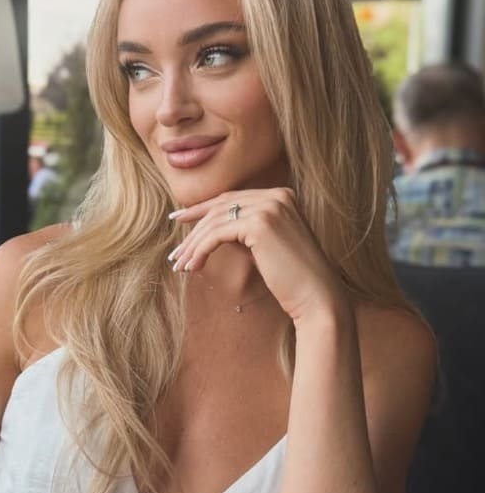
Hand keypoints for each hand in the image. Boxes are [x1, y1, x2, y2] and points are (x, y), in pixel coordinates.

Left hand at [168, 187, 347, 323]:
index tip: (178, 221)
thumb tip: (211, 231)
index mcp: (281, 196)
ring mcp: (269, 207)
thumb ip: (244, 232)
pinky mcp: (260, 224)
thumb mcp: (266, 247)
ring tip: (180, 266)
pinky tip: (192, 266)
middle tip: (175, 254)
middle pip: (220, 208)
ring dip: (193, 245)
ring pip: (215, 221)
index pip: (231, 199)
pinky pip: (217, 235)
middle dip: (192, 230)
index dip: (201, 210)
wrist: (316, 297)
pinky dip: (200, 251)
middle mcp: (277, 195)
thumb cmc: (292, 279)